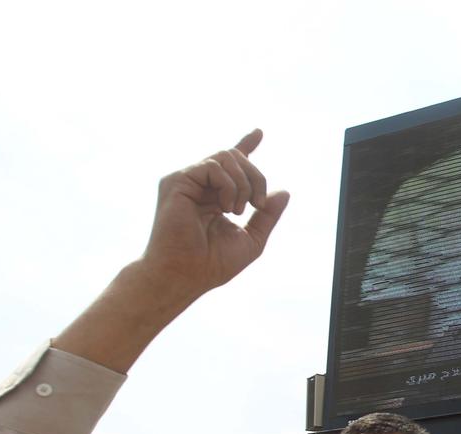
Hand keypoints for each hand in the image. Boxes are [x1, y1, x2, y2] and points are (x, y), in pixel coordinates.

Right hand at [140, 129, 289, 304]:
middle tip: (258, 204)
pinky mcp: (176, 181)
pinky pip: (212, 166)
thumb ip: (267, 215)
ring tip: (238, 210)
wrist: (186, 274)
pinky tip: (226, 207)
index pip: (231, 165)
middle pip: (235, 157)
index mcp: (215, 196)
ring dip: (244, 183)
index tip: (259, 132)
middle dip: (256, 177)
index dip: (245, 145)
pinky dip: (229, 186)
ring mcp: (187, 181)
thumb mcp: (252, 239)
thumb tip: (284, 192)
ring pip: (226, 157)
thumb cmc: (213, 263)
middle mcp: (200, 185)